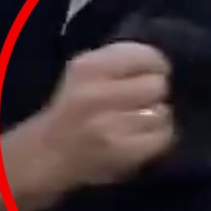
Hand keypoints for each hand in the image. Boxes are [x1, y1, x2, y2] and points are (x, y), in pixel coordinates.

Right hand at [30, 43, 174, 187]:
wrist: (48, 154)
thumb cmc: (72, 109)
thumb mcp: (85, 72)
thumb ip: (120, 61)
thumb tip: (161, 64)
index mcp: (88, 67)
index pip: (146, 56)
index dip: (156, 65)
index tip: (154, 73)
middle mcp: (97, 94)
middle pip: (158, 85)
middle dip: (155, 93)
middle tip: (144, 101)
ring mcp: (110, 126)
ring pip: (162, 112)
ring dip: (157, 116)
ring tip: (141, 120)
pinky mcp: (122, 152)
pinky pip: (162, 137)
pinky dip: (158, 136)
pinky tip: (143, 137)